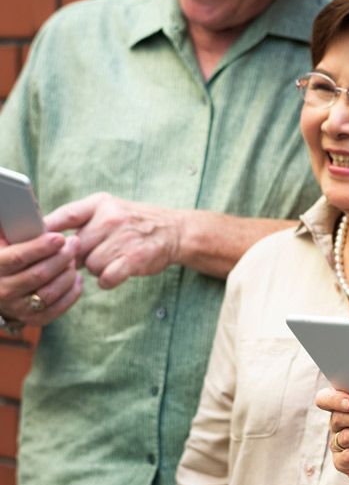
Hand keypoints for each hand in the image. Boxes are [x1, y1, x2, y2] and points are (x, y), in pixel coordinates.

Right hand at [0, 229, 82, 324]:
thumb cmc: (5, 255)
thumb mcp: (3, 241)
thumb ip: (11, 228)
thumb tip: (17, 206)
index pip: (17, 258)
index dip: (40, 247)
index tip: (59, 237)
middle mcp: (3, 291)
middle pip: (39, 274)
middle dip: (62, 257)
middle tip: (74, 243)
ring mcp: (18, 308)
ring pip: (51, 291)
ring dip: (68, 273)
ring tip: (74, 259)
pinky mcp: (34, 319)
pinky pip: (59, 307)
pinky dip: (72, 292)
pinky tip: (77, 278)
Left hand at [45, 193, 182, 288]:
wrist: (176, 231)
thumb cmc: (136, 223)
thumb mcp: (110, 208)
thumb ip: (80, 217)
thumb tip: (44, 237)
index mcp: (101, 204)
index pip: (64, 217)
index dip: (47, 231)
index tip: (36, 243)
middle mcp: (112, 218)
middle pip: (75, 248)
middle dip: (81, 256)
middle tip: (96, 254)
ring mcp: (124, 238)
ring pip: (90, 265)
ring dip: (97, 268)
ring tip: (113, 260)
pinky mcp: (135, 259)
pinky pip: (105, 278)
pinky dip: (107, 280)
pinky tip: (116, 273)